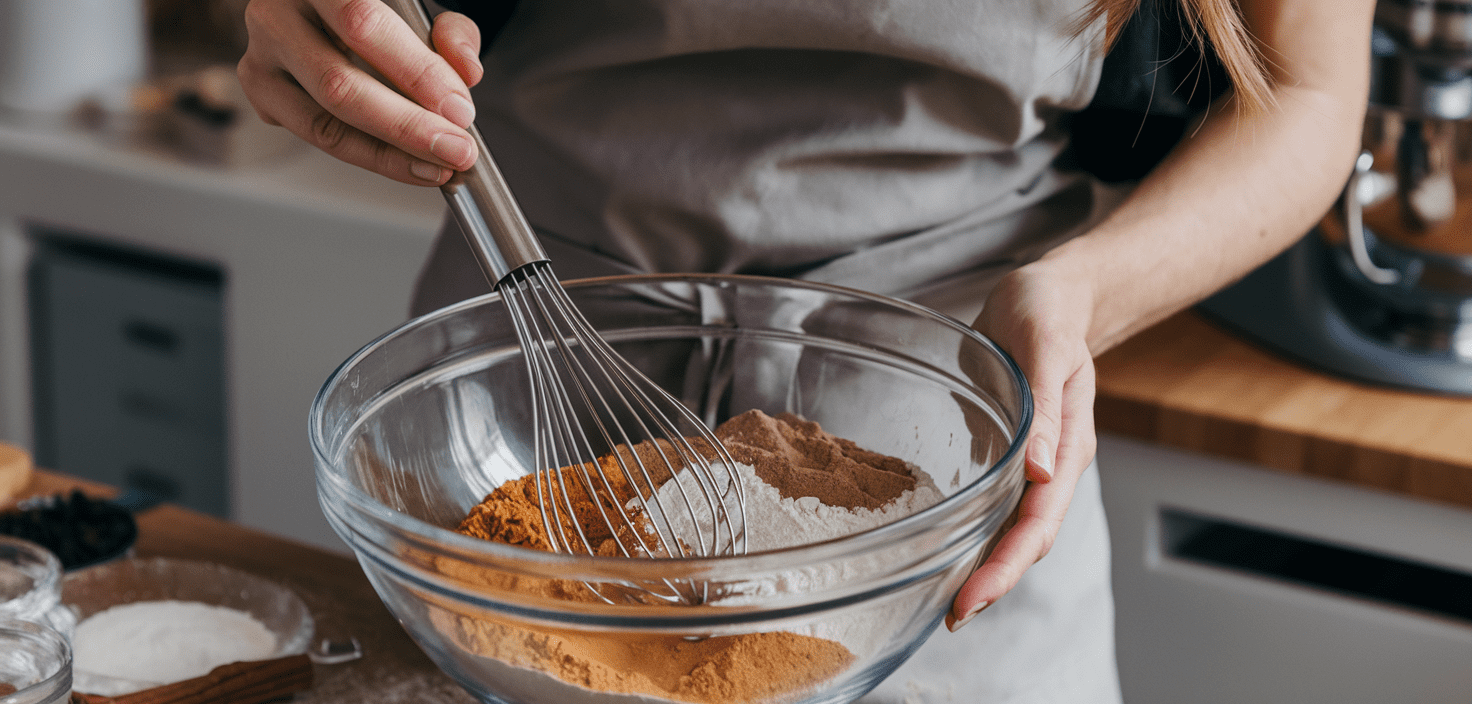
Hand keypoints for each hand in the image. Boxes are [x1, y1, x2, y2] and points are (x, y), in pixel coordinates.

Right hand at [237, 0, 483, 184]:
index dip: (414, 72)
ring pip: (322, 124)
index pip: (362, 25)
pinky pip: (318, 137)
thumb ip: (449, 34)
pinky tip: (409, 163)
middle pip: (338, 85)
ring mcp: (262, 58)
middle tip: (455, 149)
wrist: (328, 10)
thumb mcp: (418, 7)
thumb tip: (466, 75)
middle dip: (406, 127)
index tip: (458, 109)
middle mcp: (276, 16)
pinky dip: (370, 157)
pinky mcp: (263, 94)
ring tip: (437, 166)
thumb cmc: (377, 9)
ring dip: (389, 156)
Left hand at [946, 260, 1097, 630]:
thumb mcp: (1044, 345)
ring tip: (950, 603)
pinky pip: (994, 505)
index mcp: (1069, 447)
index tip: (973, 597)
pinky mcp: (1009, 454)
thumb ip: (1047, 408)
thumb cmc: (1047, 312)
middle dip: (994, 581)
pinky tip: (946, 552)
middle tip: (954, 616)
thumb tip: (1044, 472)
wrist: (1050, 295)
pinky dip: (975, 535)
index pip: (1040, 523)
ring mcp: (1032, 464)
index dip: (1007, 565)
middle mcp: (1052, 466)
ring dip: (985, 567)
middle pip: (1028, 540)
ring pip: (1012, 530)